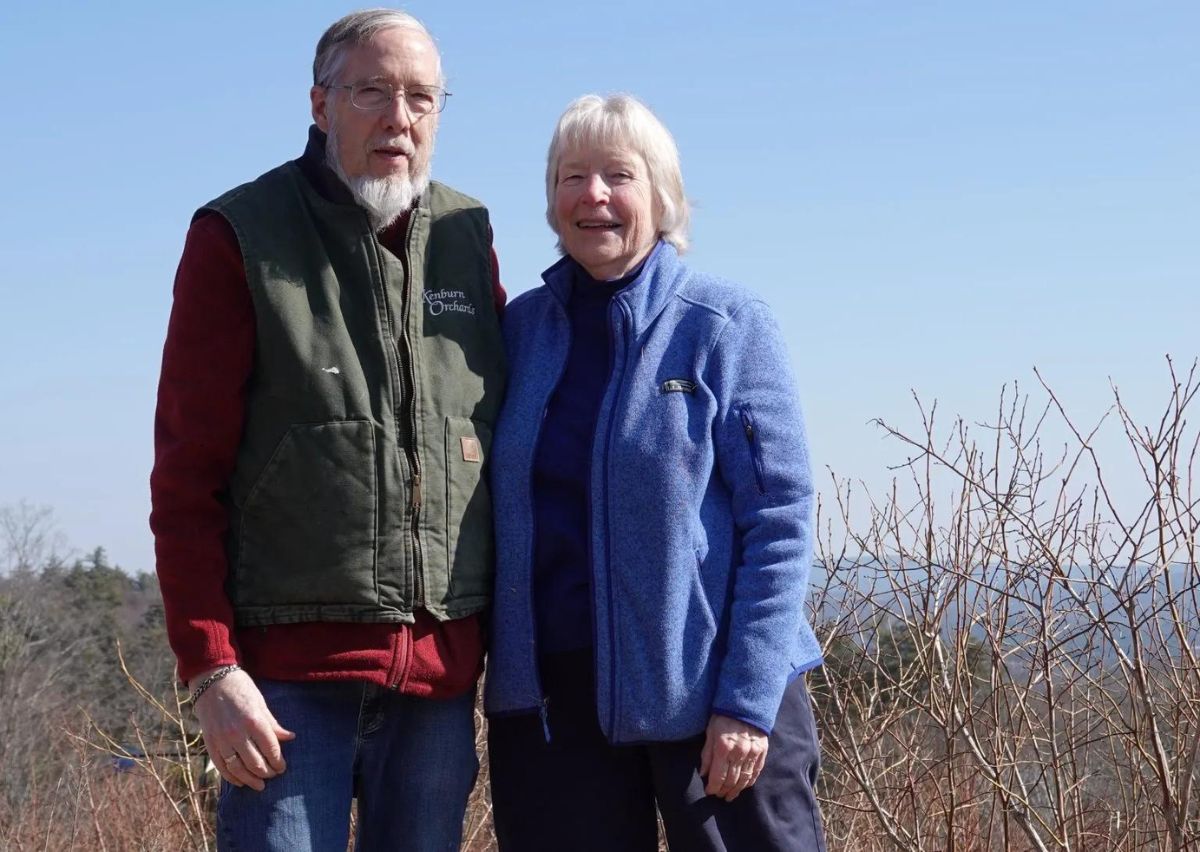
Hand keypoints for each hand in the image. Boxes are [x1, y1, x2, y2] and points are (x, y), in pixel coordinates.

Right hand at [190, 668, 295, 790]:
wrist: (211, 681)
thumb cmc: (241, 689)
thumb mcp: (261, 703)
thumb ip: (273, 724)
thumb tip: (290, 738)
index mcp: (254, 721)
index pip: (271, 749)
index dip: (278, 762)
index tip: (282, 768)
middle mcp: (237, 733)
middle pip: (255, 763)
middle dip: (267, 772)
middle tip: (273, 775)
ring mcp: (222, 740)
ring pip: (238, 769)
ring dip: (250, 780)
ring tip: (260, 785)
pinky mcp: (210, 743)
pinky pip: (221, 767)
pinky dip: (231, 777)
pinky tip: (240, 782)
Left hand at [699, 714, 767, 801]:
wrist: (746, 702)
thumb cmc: (723, 716)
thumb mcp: (710, 732)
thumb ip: (707, 754)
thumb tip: (704, 774)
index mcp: (723, 747)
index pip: (718, 776)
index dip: (713, 787)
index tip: (709, 792)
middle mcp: (739, 752)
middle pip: (732, 780)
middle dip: (724, 790)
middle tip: (719, 796)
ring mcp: (753, 753)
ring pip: (744, 779)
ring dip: (736, 790)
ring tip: (729, 796)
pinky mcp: (762, 751)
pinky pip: (756, 771)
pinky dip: (749, 781)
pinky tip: (744, 786)